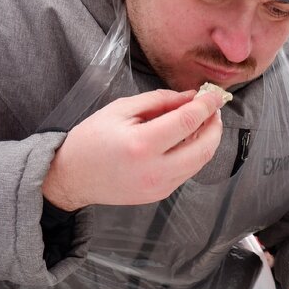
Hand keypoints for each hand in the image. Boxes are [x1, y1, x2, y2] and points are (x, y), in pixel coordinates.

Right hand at [43, 88, 224, 210]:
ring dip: (208, 140)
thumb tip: (190, 98)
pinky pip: (187, 171)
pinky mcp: (160, 194)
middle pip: (204, 148)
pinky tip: (187, 139)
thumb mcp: (121, 109)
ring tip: (202, 121)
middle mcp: (155, 170)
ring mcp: (160, 186)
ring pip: (200, 162)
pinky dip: (194, 153)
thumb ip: (159, 101)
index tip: (215, 94)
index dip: (207, 105)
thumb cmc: (92, 139)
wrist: (73, 176)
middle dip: (215, 125)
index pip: (188, 121)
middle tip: (213, 108)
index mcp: (142, 144)